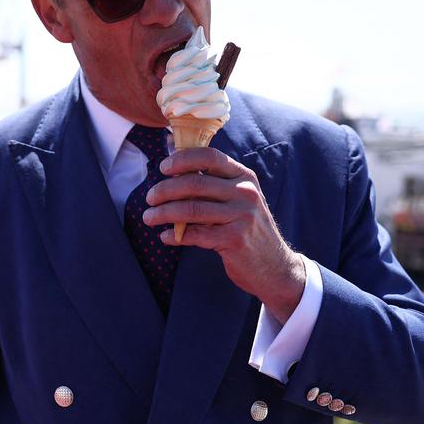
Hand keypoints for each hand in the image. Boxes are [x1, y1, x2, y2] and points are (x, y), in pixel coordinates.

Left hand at [143, 147, 305, 322]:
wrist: (274, 266)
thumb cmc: (247, 229)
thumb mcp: (240, 201)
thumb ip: (214, 187)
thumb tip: (172, 176)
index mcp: (244, 177)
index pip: (210, 157)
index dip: (182, 159)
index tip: (163, 168)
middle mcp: (245, 193)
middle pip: (194, 183)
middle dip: (165, 190)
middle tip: (149, 198)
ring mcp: (242, 216)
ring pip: (191, 209)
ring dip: (163, 213)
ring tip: (149, 218)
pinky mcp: (234, 240)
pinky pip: (195, 234)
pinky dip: (175, 235)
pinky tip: (165, 237)